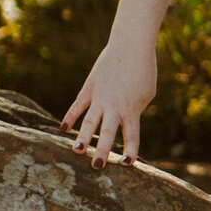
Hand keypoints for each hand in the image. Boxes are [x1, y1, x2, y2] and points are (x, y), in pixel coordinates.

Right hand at [62, 39, 157, 168]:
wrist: (131, 45)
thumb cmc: (144, 70)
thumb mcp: (147, 93)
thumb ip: (135, 110)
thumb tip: (124, 122)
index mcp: (133, 109)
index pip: (132, 135)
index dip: (131, 151)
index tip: (126, 163)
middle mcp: (115, 105)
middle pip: (108, 132)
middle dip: (102, 150)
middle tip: (97, 166)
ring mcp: (100, 96)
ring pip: (89, 121)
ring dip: (83, 137)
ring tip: (77, 151)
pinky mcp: (90, 87)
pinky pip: (78, 105)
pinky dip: (70, 116)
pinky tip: (64, 129)